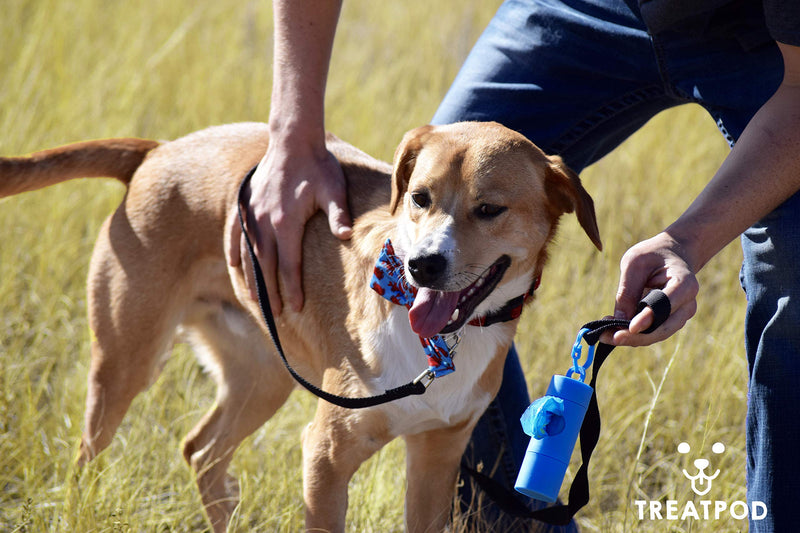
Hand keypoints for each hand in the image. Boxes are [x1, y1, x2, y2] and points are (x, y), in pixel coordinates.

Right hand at [227, 133, 350, 313]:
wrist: (293, 140)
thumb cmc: (318, 166)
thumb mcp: (334, 189)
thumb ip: (338, 214)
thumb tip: (347, 235)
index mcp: (286, 222)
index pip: (288, 264)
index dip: (291, 288)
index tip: (295, 308)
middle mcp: (265, 222)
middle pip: (265, 265)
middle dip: (270, 292)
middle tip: (275, 316)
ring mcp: (252, 213)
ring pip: (248, 253)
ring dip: (251, 278)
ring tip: (255, 300)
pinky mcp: (246, 204)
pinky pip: (235, 233)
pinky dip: (234, 250)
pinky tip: (234, 265)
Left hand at [602, 232, 698, 345]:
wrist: (673, 254)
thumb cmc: (652, 255)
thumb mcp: (635, 262)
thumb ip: (628, 290)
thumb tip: (619, 320)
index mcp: (684, 284)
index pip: (666, 305)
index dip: (648, 318)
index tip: (630, 328)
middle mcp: (687, 304)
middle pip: (662, 328)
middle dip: (634, 336)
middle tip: (607, 337)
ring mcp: (681, 316)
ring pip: (656, 335)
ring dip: (630, 338)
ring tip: (604, 335)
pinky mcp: (670, 322)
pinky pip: (652, 333)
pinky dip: (632, 335)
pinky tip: (611, 330)